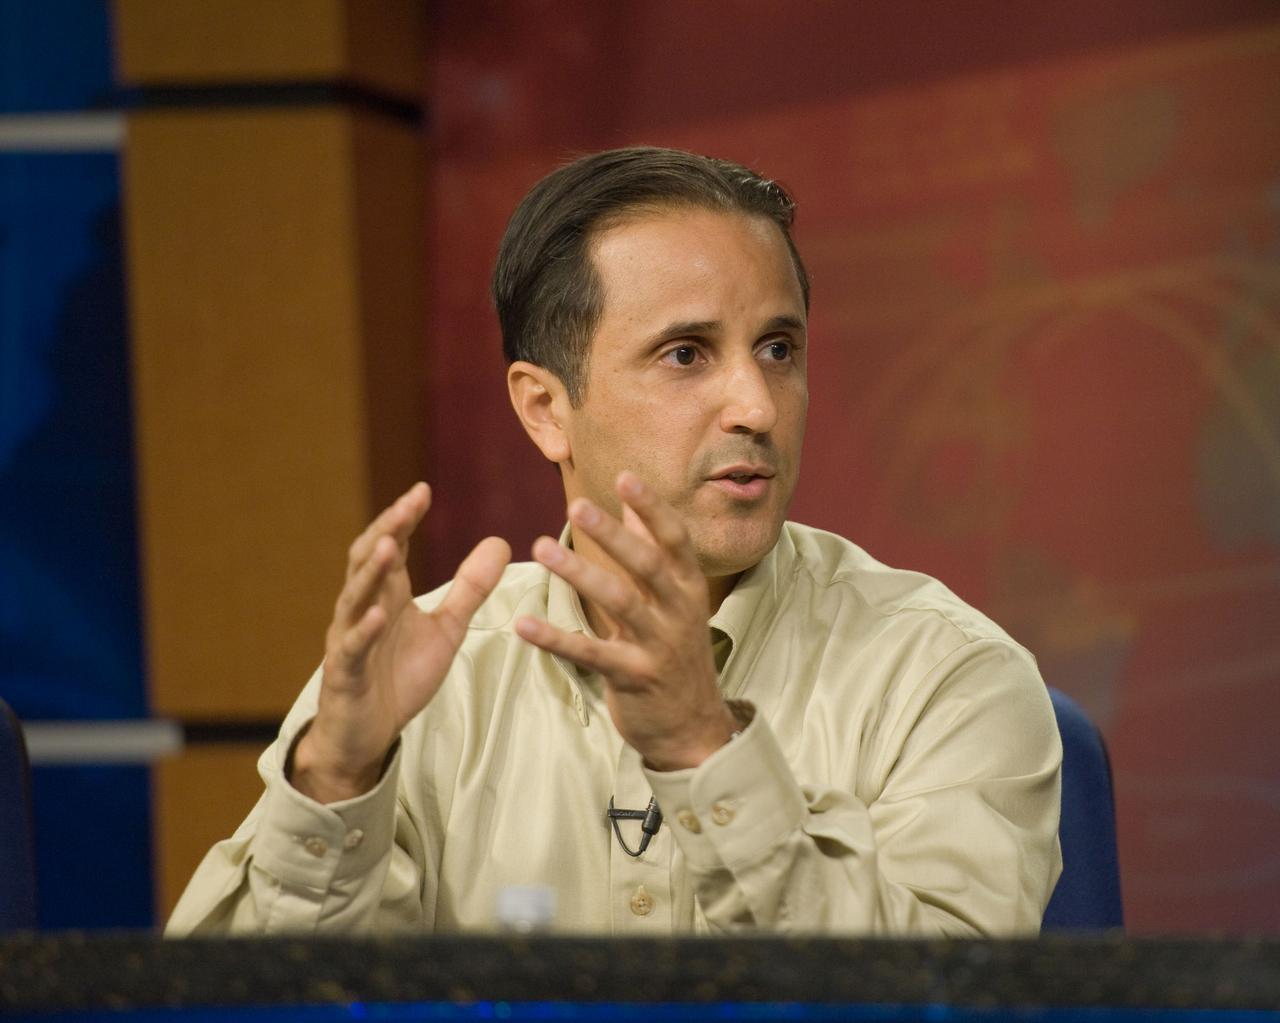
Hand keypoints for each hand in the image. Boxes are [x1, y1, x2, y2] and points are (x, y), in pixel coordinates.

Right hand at [291, 482, 509, 802]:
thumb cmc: (399, 677)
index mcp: (387, 595)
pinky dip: (362, 631)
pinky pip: (352, 648)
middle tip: (408, 504)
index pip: (392, 546)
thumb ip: (470, 588)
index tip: (423, 490)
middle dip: (387, 530)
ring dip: (372, 572)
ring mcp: (349, 639)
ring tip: (391, 545)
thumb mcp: (447, 629)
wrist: (366, 734)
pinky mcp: (345, 674)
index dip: (404, 518)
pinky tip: (377, 616)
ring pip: (354, 597)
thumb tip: (500, 541)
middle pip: (368, 560)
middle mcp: (363, 609)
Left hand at [515, 472, 737, 770]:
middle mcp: (679, 612)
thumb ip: (654, 551)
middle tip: (577, 506)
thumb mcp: (675, 600)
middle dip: (613, 536)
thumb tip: (633, 504)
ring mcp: (658, 646)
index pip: (675, 540)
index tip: (624, 478)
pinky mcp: (633, 678)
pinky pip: (590, 654)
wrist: (692, 728)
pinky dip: (555, 639)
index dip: (652, 508)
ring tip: (541, 548)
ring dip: (579, 574)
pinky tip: (523, 624)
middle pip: (647, 566)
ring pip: (619, 603)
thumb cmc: (676, 653)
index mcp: (689, 588)